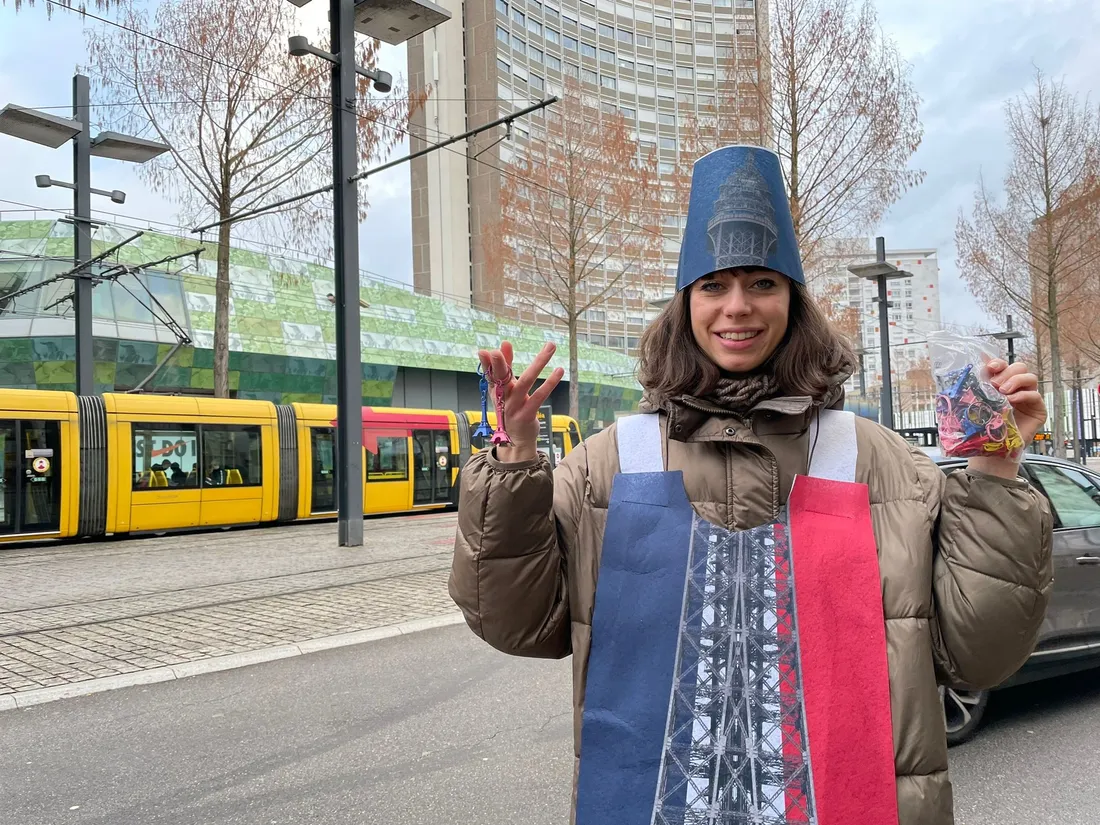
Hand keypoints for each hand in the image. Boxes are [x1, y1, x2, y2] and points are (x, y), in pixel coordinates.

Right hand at [478, 341, 564, 462]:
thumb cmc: (512, 410)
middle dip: (501, 362)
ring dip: (538, 363)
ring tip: (549, 347)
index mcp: (496, 390)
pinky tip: (559, 371)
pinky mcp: (527, 415)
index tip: (484, 351)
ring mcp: (514, 407)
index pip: (489, 374)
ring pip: (525, 382)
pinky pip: (539, 397)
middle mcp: (502, 398)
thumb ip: (506, 366)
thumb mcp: (507, 389)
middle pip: (501, 377)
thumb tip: (504, 343)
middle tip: (503, 346)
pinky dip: (550, 383)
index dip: (486, 363)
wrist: (516, 441)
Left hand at [968, 359, 1045, 478]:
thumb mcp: (976, 403)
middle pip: (1019, 367)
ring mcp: (1029, 398)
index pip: (1004, 365)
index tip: (989, 367)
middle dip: (1006, 372)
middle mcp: (1017, 388)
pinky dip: (1023, 395)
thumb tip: (971, 363)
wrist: (991, 451)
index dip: (998, 362)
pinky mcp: (1038, 410)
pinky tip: (1011, 401)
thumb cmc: (983, 427)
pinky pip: (1035, 395)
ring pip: (1030, 378)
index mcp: (1002, 383)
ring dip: (1015, 381)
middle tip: (994, 384)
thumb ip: (976, 385)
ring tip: (1002, 392)